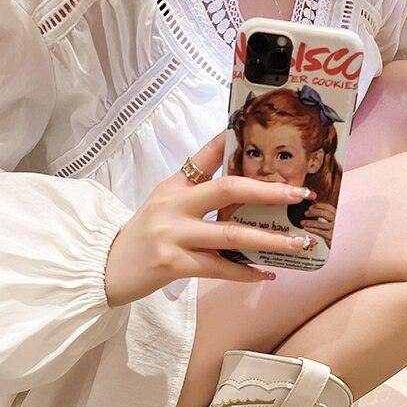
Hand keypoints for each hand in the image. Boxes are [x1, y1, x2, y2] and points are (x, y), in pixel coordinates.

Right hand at [104, 132, 314, 305]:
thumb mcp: (163, 201)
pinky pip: (219, 267)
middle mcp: (173, 205)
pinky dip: (245, 272)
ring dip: (269, 240)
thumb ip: (194, 185)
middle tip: (300, 195)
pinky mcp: (173, 263)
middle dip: (269, 192)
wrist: (107, 268)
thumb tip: (234, 174)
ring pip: (230, 234)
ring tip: (299, 243)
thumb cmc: (141, 236)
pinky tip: (266, 273)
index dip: (231, 143)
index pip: (205, 157)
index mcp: (173, 186)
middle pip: (227, 190)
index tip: (259, 132)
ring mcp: (173, 234)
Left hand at [300, 202, 335, 247]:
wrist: (343, 245)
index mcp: (338, 216)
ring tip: (303, 222)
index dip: (318, 206)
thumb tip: (315, 212)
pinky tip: (307, 228)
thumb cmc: (338, 234)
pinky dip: (311, 229)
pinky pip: (319, 232)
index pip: (328, 207)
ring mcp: (334, 229)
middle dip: (313, 212)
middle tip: (306, 213)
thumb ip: (328, 218)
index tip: (311, 207)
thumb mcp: (334, 224)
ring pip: (320, 223)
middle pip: (324, 213)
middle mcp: (337, 221)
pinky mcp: (331, 236)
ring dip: (309, 222)